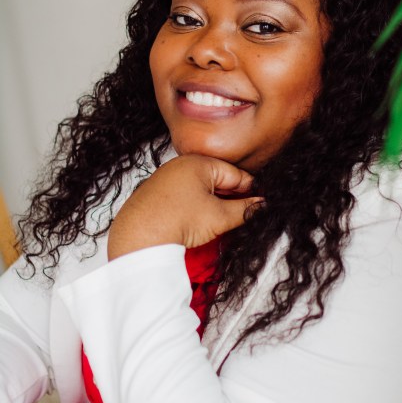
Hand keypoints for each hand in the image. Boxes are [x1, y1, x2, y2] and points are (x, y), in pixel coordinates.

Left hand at [108, 155, 262, 259]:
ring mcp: (165, 179)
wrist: (138, 239)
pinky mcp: (155, 195)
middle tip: (244, 215)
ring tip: (220, 223)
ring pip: (201, 189)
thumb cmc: (175, 221)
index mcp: (198, 162)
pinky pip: (184, 197)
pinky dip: (195, 207)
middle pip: (218, 181)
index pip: (235, 174)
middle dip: (232, 198)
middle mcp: (179, 165)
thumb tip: (261, 206)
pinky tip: (198, 223)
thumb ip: (246, 210)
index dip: (252, 189)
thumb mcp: (220, 217)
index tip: (262, 202)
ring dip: (214, 204)